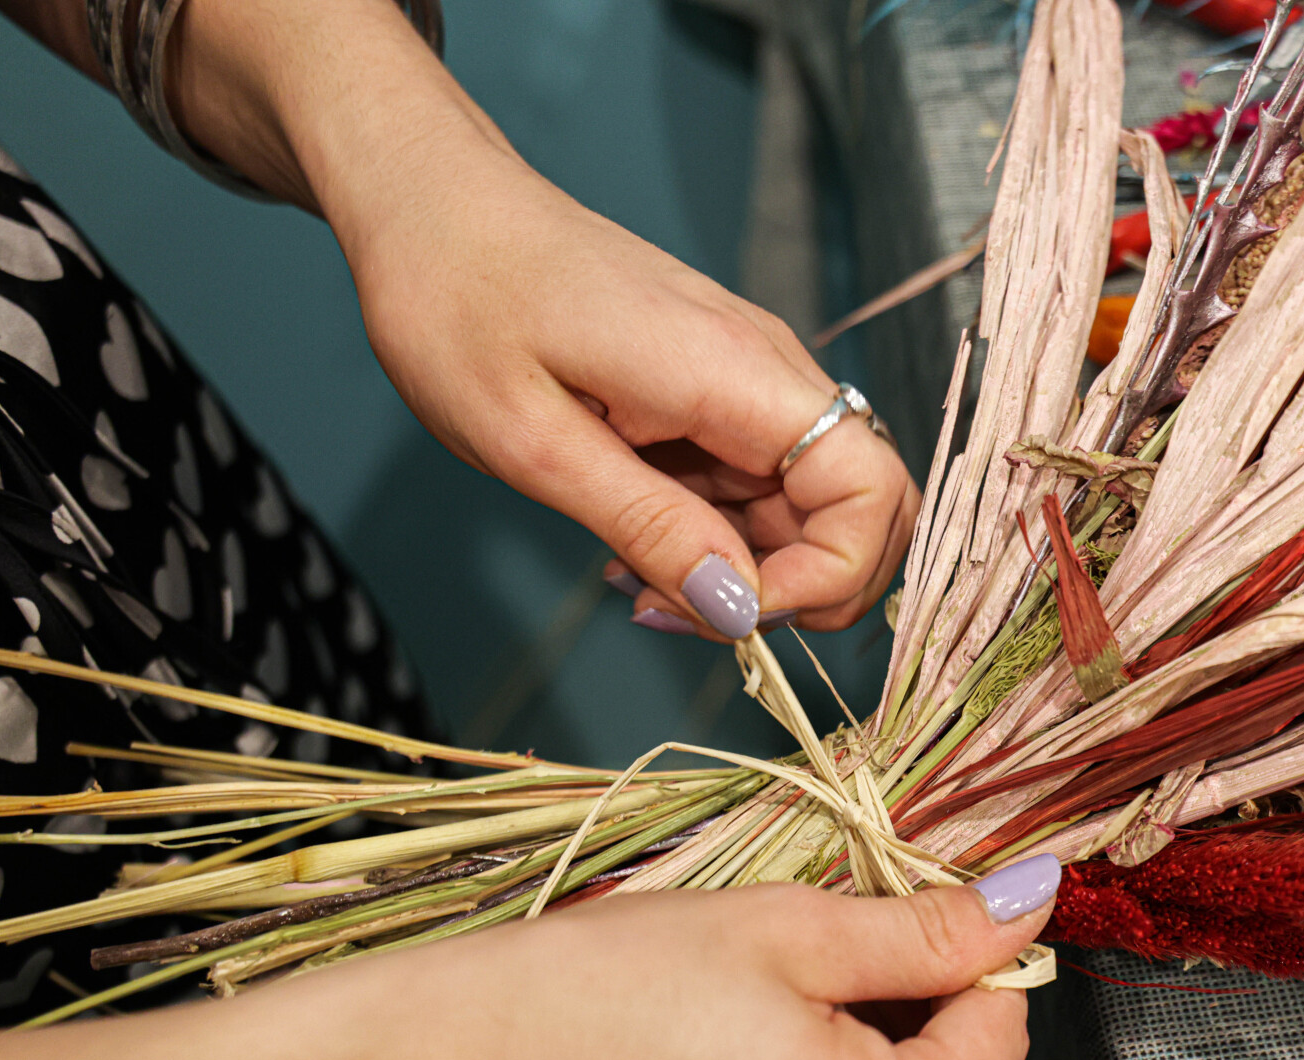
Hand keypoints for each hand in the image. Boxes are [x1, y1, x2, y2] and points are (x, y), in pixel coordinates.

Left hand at [165, 0, 918, 640]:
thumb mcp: (534, 443)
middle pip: (859, 509)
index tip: (732, 611)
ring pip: (807, 506)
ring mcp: (744, 377)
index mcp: (736, 373)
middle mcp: (765, 371)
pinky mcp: (715, 386)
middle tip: (682, 609)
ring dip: (745, 567)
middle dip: (794, 587)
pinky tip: (634, 540)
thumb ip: (649, 529)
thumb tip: (738, 610)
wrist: (429, 203)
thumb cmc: (459, 301)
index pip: (874, 493)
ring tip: (637, 579)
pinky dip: (714, 532)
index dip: (829, 576)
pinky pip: (755, 481)